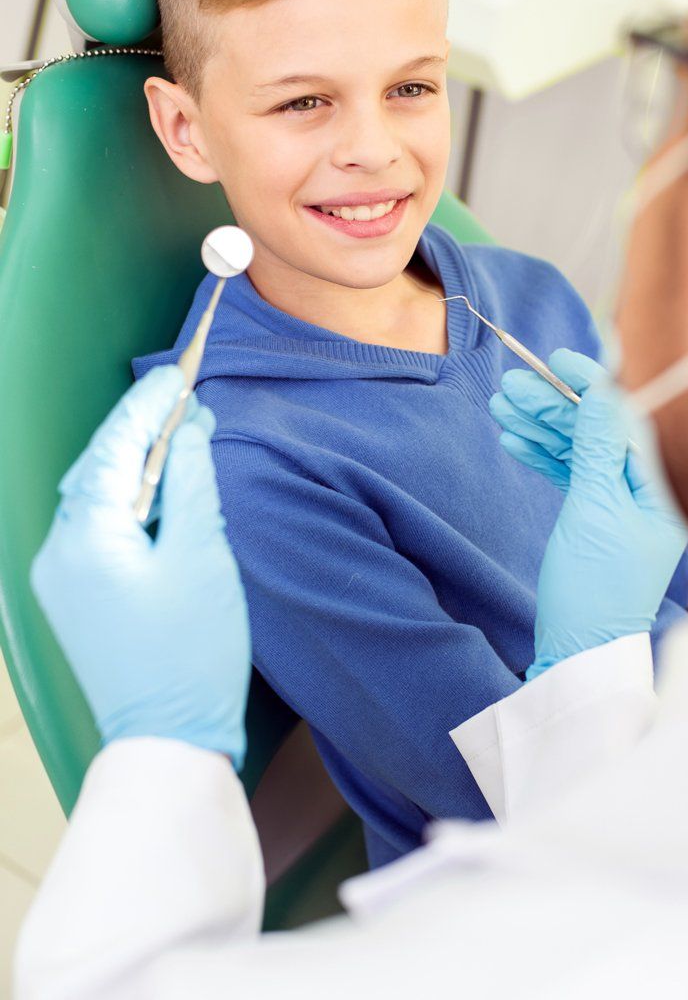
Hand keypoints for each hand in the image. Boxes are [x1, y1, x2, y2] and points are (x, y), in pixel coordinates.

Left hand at [31, 367, 250, 766]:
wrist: (167, 740)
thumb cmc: (190, 652)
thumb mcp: (201, 554)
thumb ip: (191, 483)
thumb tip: (187, 431)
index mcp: (85, 536)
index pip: (115, 447)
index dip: (148, 406)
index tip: (178, 377)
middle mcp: (58, 551)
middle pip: (99, 468)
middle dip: (140, 432)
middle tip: (186, 403)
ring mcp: (61, 577)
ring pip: (97, 497)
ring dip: (137, 466)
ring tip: (181, 439)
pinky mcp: (75, 597)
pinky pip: (97, 529)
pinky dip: (129, 502)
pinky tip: (163, 493)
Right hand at [490, 349, 687, 676]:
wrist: (579, 654)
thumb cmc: (593, 591)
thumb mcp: (592, 512)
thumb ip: (595, 449)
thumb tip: (601, 392)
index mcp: (658, 489)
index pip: (624, 419)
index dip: (590, 384)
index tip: (556, 358)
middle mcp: (643, 492)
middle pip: (597, 431)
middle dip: (553, 406)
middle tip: (510, 385)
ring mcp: (618, 507)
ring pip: (579, 450)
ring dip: (541, 427)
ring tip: (501, 407)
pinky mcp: (594, 521)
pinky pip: (571, 476)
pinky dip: (543, 457)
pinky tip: (514, 440)